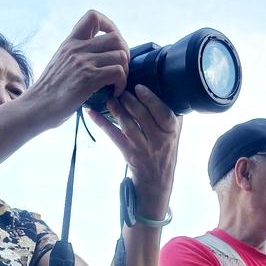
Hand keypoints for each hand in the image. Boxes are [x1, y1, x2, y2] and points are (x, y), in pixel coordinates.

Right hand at [26, 10, 129, 127]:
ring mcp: (83, 63)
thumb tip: (94, 58)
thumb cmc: (47, 93)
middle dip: (125, 53)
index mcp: (70, 43)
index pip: (93, 16)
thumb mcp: (59, 64)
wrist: (35, 108)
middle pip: (116, 37)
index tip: (113, 45)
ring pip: (121, 55)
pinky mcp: (88, 79)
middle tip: (120, 70)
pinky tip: (114, 93)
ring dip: (125, 72)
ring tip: (117, 84)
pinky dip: (121, 84)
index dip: (111, 26)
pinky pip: (118, 72)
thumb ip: (75, 57)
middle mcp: (77, 49)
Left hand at [87, 85, 181, 216]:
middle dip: (130, 101)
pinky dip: (101, 122)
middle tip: (121, 89)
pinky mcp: (127, 152)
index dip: (151, 100)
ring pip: (127, 125)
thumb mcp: (175, 132)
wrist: (156, 179)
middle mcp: (157, 140)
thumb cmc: (166, 149)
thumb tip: (162, 85)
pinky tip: (91, 111)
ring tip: (109, 97)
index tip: (139, 87)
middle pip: (142, 117)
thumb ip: (170, 113)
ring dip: (116, 109)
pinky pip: (113, 135)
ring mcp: (141, 147)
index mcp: (171, 132)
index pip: (163, 114)